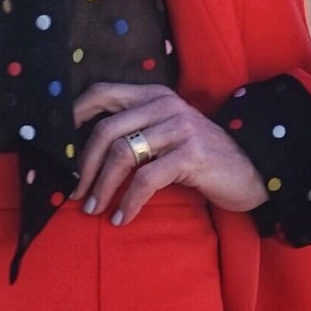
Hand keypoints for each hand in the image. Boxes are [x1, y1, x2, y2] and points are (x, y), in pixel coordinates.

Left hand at [73, 81, 264, 226]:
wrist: (253, 170)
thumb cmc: (201, 158)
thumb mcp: (167, 136)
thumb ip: (136, 132)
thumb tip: (85, 154)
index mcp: (154, 96)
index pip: (103, 92)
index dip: (74, 114)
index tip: (57, 144)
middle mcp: (165, 105)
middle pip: (105, 129)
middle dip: (84, 166)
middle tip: (76, 193)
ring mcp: (180, 128)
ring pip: (122, 154)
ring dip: (102, 187)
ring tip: (93, 209)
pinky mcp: (192, 155)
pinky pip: (147, 178)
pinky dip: (129, 201)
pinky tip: (122, 218)